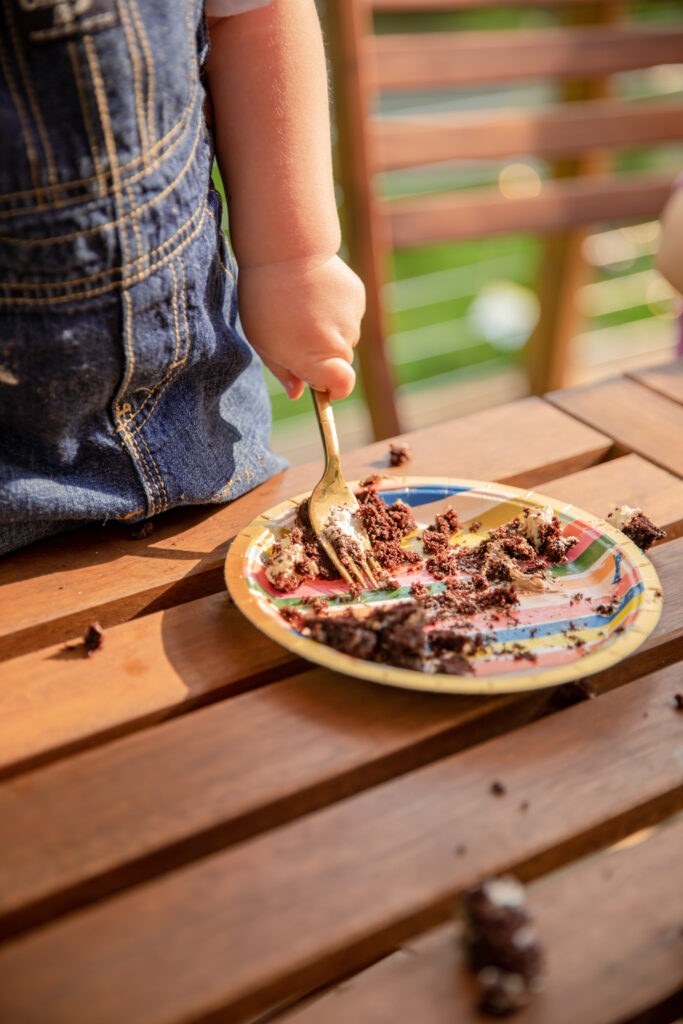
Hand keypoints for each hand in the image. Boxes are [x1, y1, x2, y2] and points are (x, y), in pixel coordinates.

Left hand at [236, 253, 365, 400]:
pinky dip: (336, 310)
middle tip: (297, 337)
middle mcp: (339, 342)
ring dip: (330, 331)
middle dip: (324, 358)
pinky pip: (349, 314)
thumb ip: (284, 372)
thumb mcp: (264, 342)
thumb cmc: (266, 301)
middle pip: (341, 362)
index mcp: (314, 358)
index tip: (326, 388)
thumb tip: (299, 393)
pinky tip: (315, 293)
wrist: (285, 250)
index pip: (343, 386)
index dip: (335, 389)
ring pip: (345, 337)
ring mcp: (352, 319)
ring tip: (303, 309)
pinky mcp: (358, 297)